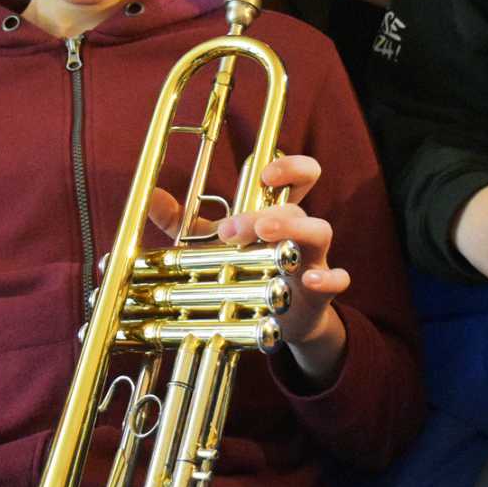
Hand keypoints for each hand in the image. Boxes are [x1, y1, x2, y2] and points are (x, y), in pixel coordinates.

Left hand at [149, 155, 347, 383]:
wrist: (281, 320)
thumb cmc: (246, 270)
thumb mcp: (211, 245)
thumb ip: (179, 222)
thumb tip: (149, 196)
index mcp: (275, 212)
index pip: (297, 175)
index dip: (288, 166)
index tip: (264, 173)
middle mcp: (297, 229)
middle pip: (295, 205)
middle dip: (266, 210)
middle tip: (231, 229)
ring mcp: (313, 257)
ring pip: (320, 231)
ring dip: (294, 228)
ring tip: (266, 236)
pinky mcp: (321, 290)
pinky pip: (338, 279)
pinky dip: (329, 276)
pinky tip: (310, 279)